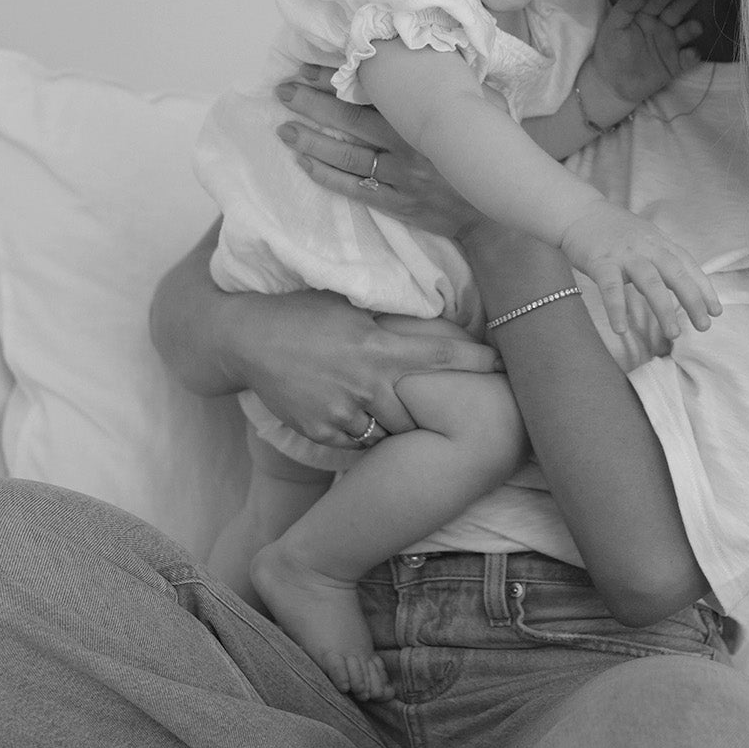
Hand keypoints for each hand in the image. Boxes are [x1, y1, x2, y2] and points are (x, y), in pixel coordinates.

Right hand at [232, 288, 501, 446]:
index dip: (476, 362)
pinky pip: (358, 442)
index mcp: (376, 348)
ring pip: (389, 431)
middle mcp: (364, 385)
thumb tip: (429, 310)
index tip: (503, 364)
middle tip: (452, 405)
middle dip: (432, 407)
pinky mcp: (321, 432)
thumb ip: (387, 318)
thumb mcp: (348, 305)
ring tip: (397, 411)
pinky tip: (363, 416)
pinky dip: (366, 432)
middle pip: (419, 408)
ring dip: (398, 422)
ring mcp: (342, 414)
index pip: (440, 358)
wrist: (245, 339)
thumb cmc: (300, 312)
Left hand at [274, 69, 481, 239]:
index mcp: (425, 119)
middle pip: (350, 122)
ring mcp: (401, 178)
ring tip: (284, 128)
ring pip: (346, 156)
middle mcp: (409, 147)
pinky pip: (354, 188)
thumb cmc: (491, 154)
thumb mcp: (488, 111)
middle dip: (312, 105)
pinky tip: (304, 162)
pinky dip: (326, 176)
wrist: (495, 215)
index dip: (337, 79)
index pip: (372, 93)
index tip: (308, 68)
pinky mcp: (397, 203)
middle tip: (284, 91)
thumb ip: (461, 86)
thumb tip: (440, 52)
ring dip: (311, 140)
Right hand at [558, 200, 721, 338]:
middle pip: (676, 273)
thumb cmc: (614, 232)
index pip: (688, 266)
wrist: (579, 211)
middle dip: (693, 300)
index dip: (704, 288)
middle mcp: (647, 247)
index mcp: (660, 243)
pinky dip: (616, 308)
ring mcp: (624, 254)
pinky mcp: (600, 261)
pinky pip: (611, 287)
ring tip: (674, 334)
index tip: (715, 311)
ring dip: (664, 308)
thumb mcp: (646, 240)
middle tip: (704, 326)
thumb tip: (685, 287)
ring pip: (650, 281)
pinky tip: (621, 329)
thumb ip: (663, 259)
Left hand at [589, 0, 702, 105]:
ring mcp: (670, 44)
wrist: (612, 82)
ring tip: (696, 26)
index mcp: (646, 13)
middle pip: (676, 11)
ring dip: (692, 28)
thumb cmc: (610, 49)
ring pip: (685, 32)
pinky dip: (692, 56)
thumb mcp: (612, 26)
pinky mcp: (675, 64)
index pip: (657, 0)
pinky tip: (692, 54)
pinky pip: (687, 59)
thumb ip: (625, 8)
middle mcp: (661, 25)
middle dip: (685, 2)